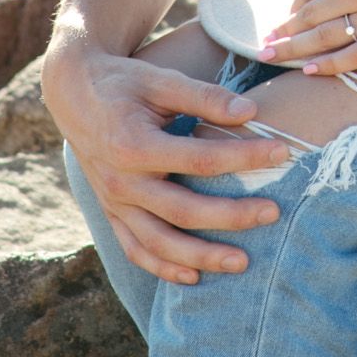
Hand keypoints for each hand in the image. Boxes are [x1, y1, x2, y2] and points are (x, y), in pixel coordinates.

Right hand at [41, 33, 299, 287]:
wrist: (74, 93)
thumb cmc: (126, 83)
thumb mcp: (162, 80)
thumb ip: (205, 97)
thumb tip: (251, 111)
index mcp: (135, 145)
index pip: (201, 159)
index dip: (244, 158)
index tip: (283, 152)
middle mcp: (121, 182)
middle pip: (184, 210)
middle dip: (232, 216)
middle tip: (274, 212)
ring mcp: (113, 203)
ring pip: (159, 243)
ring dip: (202, 256)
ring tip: (243, 262)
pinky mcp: (111, 213)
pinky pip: (135, 249)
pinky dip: (163, 268)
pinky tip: (194, 277)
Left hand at [262, 0, 356, 67]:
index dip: (293, 5)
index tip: (281, 16)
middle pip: (311, 14)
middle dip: (284, 30)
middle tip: (262, 44)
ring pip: (325, 37)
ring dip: (294, 48)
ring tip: (272, 56)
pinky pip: (354, 56)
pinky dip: (328, 65)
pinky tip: (309, 70)